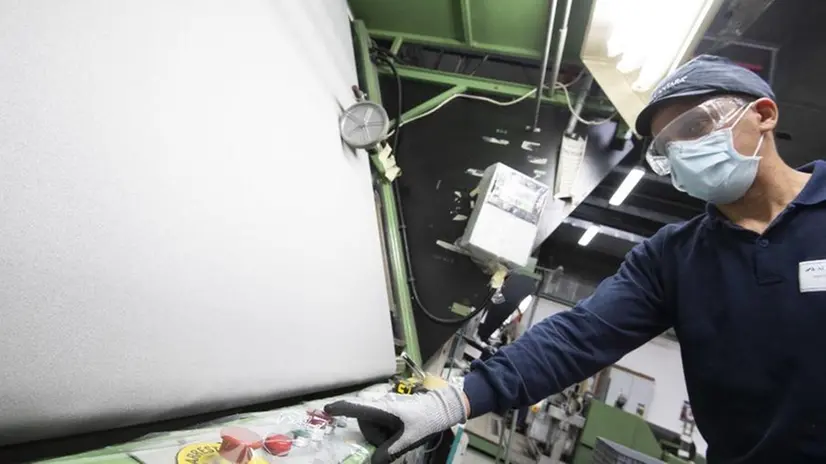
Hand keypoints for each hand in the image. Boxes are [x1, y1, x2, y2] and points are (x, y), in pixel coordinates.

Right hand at [324, 385, 466, 463]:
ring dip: (381, 436)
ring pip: (372, 427)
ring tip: (399, 436)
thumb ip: (389, 452)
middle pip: (365, 424)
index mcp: (383, 409)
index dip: (340, 409)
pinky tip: (399, 434)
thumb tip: (373, 462)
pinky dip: (386, 434)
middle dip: (374, 436)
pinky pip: (380, 426)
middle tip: (391, 441)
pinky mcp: (390, 413)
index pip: (357, 408)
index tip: (325, 409)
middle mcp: (381, 406)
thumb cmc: (425, 420)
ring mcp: (386, 409)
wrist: (442, 410)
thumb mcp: (408, 439)